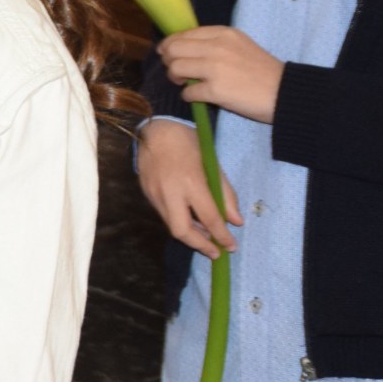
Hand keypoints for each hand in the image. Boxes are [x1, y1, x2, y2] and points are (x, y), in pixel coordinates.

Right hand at [136, 116, 241, 258]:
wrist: (155, 130)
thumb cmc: (188, 142)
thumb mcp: (213, 164)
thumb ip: (225, 194)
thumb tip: (236, 221)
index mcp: (192, 183)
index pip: (209, 218)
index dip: (222, 236)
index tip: (231, 247)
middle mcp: (170, 192)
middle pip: (182, 231)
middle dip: (200, 245)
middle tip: (215, 251)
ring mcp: (155, 194)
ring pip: (171, 225)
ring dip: (191, 235)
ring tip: (205, 236)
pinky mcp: (146, 194)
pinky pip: (165, 215)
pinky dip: (180, 221)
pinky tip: (190, 219)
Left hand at [160, 26, 284, 123]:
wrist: (285, 93)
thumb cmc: (262, 71)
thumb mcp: (239, 46)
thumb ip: (213, 43)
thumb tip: (181, 48)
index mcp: (223, 34)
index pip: (183, 34)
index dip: (170, 45)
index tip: (168, 54)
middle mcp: (217, 47)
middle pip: (173, 49)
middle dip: (168, 60)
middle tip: (174, 71)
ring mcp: (215, 68)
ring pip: (175, 68)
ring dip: (174, 78)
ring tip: (183, 83)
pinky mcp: (216, 90)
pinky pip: (187, 92)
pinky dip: (188, 96)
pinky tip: (198, 96)